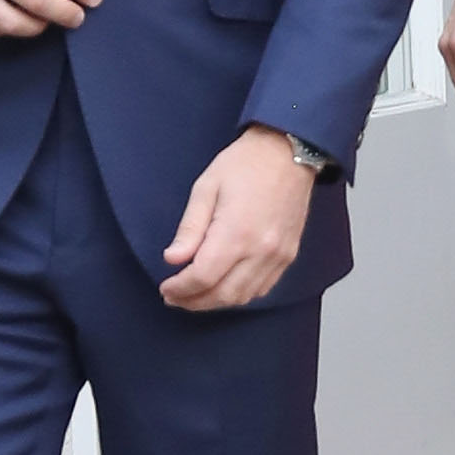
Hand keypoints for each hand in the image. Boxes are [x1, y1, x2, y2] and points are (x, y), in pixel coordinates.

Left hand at [161, 126, 316, 310]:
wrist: (288, 152)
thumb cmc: (245, 164)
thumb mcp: (206, 188)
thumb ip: (190, 228)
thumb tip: (173, 259)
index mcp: (236, 232)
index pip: (203, 277)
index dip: (180, 289)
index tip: (165, 289)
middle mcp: (260, 250)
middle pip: (223, 295)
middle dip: (194, 302)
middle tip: (175, 297)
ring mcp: (278, 256)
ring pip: (243, 297)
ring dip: (216, 302)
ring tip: (195, 295)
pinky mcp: (289, 255)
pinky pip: (263, 288)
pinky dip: (240, 294)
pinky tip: (224, 287)